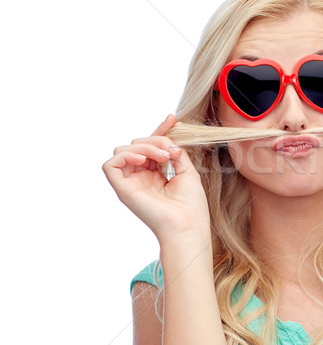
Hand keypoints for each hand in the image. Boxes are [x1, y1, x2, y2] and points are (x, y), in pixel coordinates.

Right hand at [102, 114, 208, 241]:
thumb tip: (172, 130)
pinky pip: (110, 164)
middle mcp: (141, 178)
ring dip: (145, 147)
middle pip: (137, 144)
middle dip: (155, 139)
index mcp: (155, 175)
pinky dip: (125, 156)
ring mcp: (130, 183)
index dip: (160, 131)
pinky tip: (143, 160)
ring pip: (124, 150)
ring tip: (163, 157)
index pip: (151, 146)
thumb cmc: (191, 204)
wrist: (187, 225)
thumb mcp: (186, 170)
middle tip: (172, 151)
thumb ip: (175, 150)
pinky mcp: (121, 189)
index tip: (173, 120)